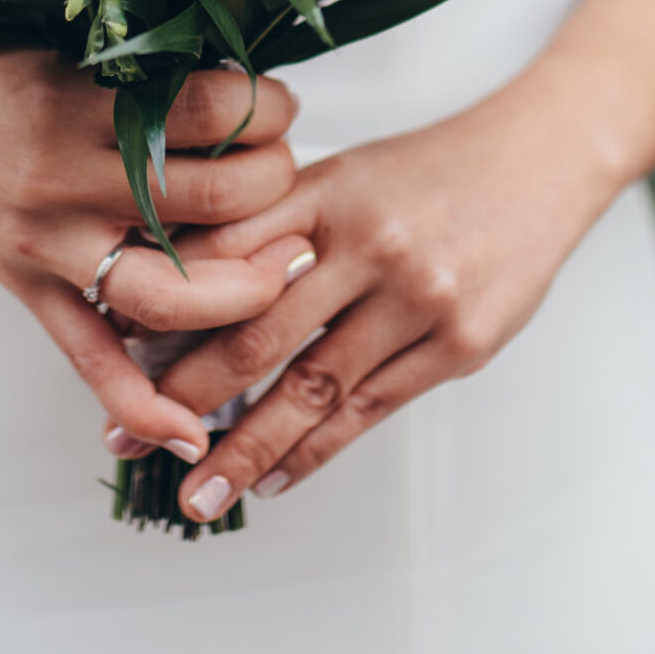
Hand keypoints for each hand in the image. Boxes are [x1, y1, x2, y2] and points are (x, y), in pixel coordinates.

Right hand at [0, 50, 317, 464]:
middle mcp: (67, 180)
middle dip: (271, 187)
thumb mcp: (75, 53)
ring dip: (243, 287)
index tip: (279, 106)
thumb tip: (252, 92)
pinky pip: (91, 360)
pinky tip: (191, 431)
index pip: (208, 110)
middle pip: (208, 199)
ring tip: (284, 270)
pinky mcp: (29, 291)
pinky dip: (141, 404)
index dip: (265, 109)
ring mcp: (48, 245)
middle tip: (285, 178)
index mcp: (84, 105)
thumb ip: (149, 78)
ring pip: (167, 291)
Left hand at [120, 104, 620, 521]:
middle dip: (184, 397)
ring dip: (246, 450)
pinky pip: (370, 410)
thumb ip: (275, 227)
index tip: (113, 355)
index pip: (226, 260)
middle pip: (257, 335)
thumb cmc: (429, 171)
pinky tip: (275, 477)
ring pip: (312, 389)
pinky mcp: (459, 344)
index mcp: (327, 191)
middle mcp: (369, 244)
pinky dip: (317, 451)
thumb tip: (185, 294)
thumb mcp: (345, 173)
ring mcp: (418, 298)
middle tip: (129, 439)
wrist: (541, 160)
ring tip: (198, 493)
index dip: (165, 311)